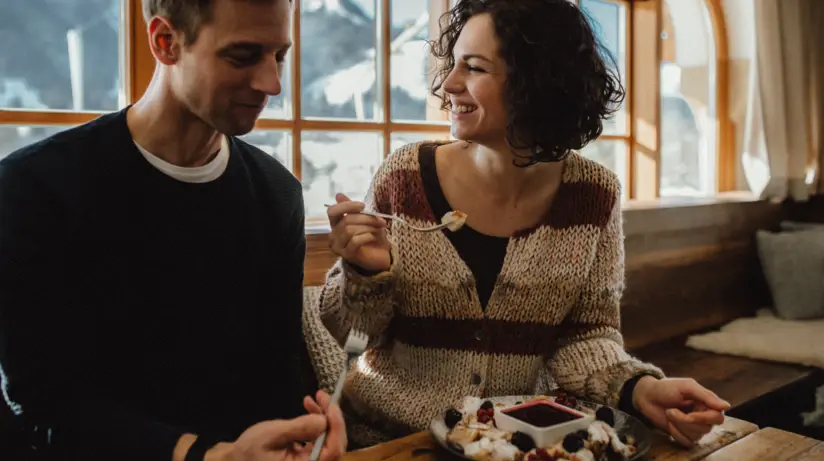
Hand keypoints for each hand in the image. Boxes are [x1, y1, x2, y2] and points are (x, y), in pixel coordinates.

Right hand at [208, 391, 346, 460]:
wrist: (236, 459)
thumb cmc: (249, 450)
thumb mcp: (272, 435)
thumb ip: (299, 428)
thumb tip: (324, 420)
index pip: (333, 451)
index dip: (337, 427)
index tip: (331, 406)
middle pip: (334, 444)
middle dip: (330, 417)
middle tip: (322, 396)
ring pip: (328, 440)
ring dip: (323, 418)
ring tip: (311, 400)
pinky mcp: (306, 458)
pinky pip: (319, 440)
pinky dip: (316, 424)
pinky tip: (309, 409)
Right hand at [327, 193, 390, 272]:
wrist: (382, 255)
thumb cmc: (373, 235)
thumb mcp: (365, 219)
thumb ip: (353, 209)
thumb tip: (338, 195)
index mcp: (336, 224)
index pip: (332, 211)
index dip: (346, 206)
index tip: (363, 206)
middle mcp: (333, 235)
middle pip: (346, 220)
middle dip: (365, 218)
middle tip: (380, 221)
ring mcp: (338, 247)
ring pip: (349, 230)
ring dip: (367, 227)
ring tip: (377, 229)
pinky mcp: (346, 255)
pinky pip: (354, 241)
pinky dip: (366, 236)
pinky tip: (373, 238)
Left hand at [632, 377, 730, 446]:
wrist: (646, 397)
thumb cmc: (666, 388)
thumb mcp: (686, 387)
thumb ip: (706, 396)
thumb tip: (727, 406)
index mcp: (706, 404)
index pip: (718, 417)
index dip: (704, 418)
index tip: (690, 413)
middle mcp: (703, 417)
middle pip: (706, 428)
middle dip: (686, 421)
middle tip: (671, 410)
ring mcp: (694, 427)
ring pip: (696, 435)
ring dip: (678, 425)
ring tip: (669, 413)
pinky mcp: (684, 436)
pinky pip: (688, 442)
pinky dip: (676, 434)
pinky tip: (669, 424)